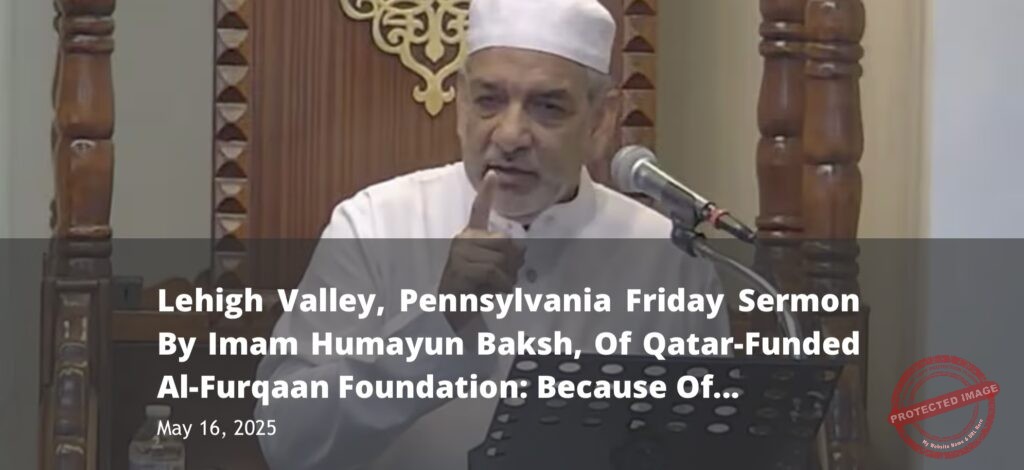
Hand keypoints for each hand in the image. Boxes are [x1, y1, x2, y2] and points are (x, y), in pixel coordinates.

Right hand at [438, 172, 524, 332]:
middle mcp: (464, 240)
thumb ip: (504, 256)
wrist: (452, 313)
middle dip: (513, 263)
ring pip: (502, 259)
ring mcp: (461, 252)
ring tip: (496, 290)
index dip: (487, 192)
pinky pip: (494, 272)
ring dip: (507, 279)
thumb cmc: (474, 290)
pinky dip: (501, 287)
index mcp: (470, 237)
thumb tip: (522, 252)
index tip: (493, 175)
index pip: (479, 210)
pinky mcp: (462, 266)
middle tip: (505, 280)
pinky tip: (494, 295)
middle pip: (505, 242)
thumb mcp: (492, 268)